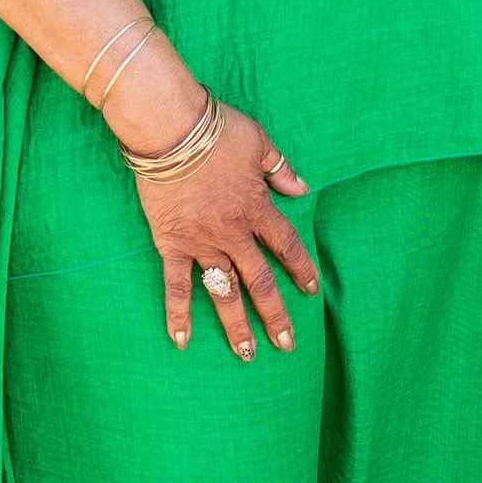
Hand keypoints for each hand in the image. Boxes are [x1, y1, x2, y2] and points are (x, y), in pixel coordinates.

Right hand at [123, 98, 315, 357]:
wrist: (170, 128)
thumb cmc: (216, 129)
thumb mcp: (259, 141)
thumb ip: (280, 168)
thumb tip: (303, 187)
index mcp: (257, 207)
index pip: (286, 246)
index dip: (301, 269)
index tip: (311, 291)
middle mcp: (234, 232)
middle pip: (260, 280)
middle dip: (275, 314)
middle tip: (286, 344)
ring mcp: (202, 242)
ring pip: (224, 291)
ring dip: (235, 324)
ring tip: (245, 353)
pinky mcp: (172, 244)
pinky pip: (176, 285)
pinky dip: (178, 313)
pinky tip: (182, 341)